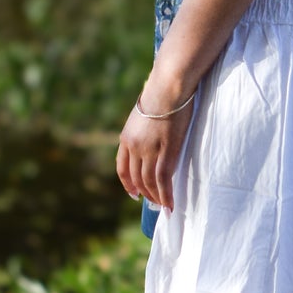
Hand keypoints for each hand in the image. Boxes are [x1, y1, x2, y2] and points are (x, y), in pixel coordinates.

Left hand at [116, 75, 197, 212]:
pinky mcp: (165, 151)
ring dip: (156, 197)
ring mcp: (149, 150)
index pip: (122, 168)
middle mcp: (134, 147)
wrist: (168, 87)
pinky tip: (169, 203)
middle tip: (153, 202)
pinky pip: (163, 179)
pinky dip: (165, 194)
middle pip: (136, 178)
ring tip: (164, 206)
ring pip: (149, 182)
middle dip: (144, 192)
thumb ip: (144, 128)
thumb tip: (152, 132)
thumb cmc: (161, 94)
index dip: (127, 183)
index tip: (133, 193)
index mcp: (126, 137)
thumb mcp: (144, 112)